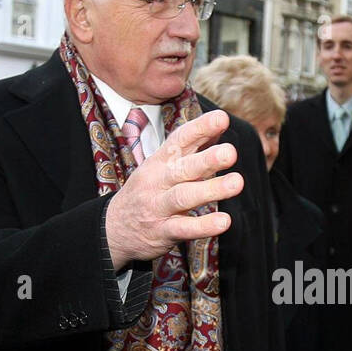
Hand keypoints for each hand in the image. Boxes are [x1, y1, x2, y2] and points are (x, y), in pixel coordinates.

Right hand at [104, 110, 243, 264]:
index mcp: (160, 161)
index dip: (200, 128)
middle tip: (231, 152)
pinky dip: (203, 226)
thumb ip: (193, 147)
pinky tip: (223, 222)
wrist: (114, 228)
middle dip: (207, 159)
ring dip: (211, 190)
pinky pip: (183, 228)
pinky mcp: (162, 232)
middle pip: (182, 167)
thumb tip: (220, 123)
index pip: (179, 140)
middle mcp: (158, 181)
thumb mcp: (162, 165)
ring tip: (236, 183)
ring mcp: (158, 207)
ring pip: (184, 196)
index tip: (222, 118)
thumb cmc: (148, 191)